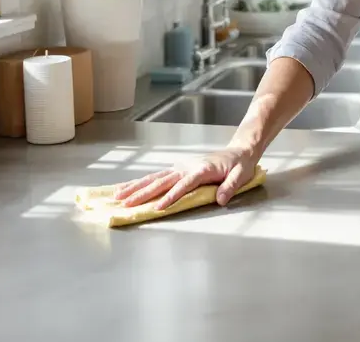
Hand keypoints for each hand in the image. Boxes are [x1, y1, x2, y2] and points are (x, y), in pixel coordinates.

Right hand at [112, 145, 260, 209]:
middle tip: (125, 203)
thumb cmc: (240, 165)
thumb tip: (220, 199)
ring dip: (135, 187)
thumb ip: (230, 187)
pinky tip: (129, 188)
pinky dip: (141, 182)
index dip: (171, 197)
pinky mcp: (177, 169)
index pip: (183, 185)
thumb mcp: (241, 176)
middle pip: (161, 181)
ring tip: (118, 196)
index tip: (158, 207)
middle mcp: (187, 167)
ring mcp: (180, 167)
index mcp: (202, 170)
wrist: (238, 151)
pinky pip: (157, 176)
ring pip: (154, 178)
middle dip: (142, 193)